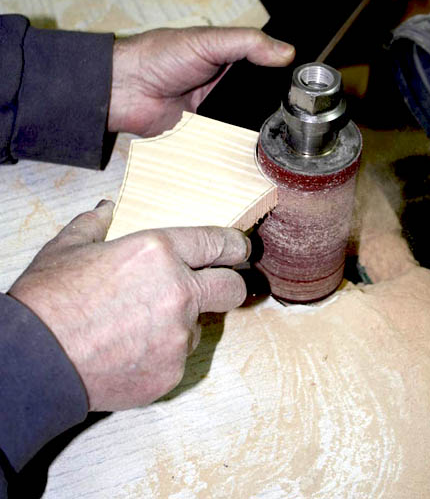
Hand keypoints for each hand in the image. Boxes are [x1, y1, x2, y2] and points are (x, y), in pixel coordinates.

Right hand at [8, 201, 249, 411]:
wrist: (36, 360)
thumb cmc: (50, 300)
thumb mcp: (68, 247)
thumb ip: (94, 223)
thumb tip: (105, 209)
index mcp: (159, 252)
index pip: (218, 242)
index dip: (235, 245)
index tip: (240, 249)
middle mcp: (179, 291)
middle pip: (232, 287)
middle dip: (228, 283)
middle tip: (214, 285)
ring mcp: (178, 336)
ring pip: (200, 326)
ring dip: (183, 322)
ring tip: (141, 324)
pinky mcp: (170, 372)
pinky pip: (179, 357)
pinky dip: (163, 352)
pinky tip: (132, 348)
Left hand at [108, 26, 294, 135]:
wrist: (125, 89)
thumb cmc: (159, 56)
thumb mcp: (207, 41)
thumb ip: (247, 43)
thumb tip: (286, 52)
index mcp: (226, 58)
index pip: (263, 67)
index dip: (280, 75)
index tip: (303, 86)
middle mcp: (223, 85)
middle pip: (257, 99)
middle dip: (269, 105)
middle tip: (294, 114)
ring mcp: (213, 111)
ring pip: (244, 122)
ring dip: (253, 126)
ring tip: (276, 132)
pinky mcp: (202, 134)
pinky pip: (225, 141)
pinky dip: (234, 143)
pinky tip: (249, 146)